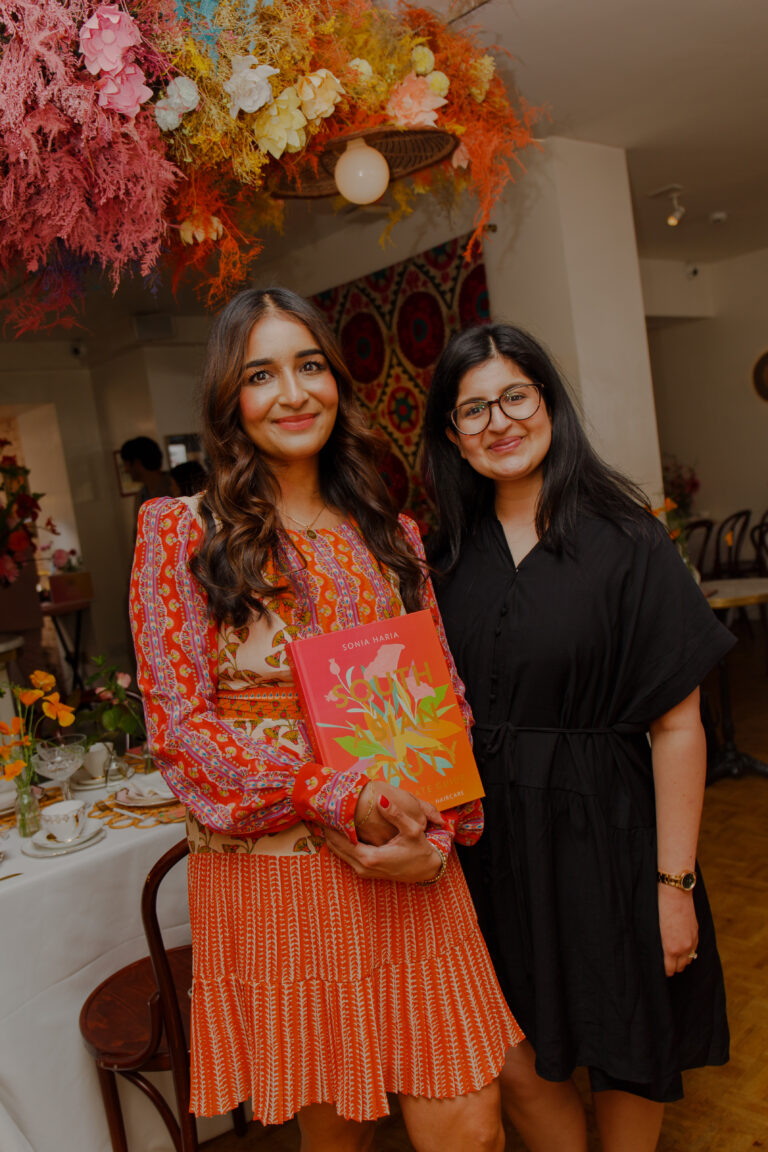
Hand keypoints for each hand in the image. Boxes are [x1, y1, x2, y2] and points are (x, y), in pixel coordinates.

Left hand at [329, 789, 446, 882]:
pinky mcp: (365, 871)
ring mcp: (363, 871)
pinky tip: (338, 829)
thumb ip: (395, 814)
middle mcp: (363, 867)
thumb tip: (380, 799)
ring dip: (332, 836)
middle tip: (319, 810)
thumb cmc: (420, 849)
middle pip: (336, 846)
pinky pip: (346, 855)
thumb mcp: (412, 830)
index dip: (331, 825)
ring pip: (339, 852)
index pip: (341, 840)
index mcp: (370, 857)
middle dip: (327, 829)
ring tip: (325, 817)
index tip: (323, 809)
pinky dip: (340, 843)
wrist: (427, 869)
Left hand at [658, 885, 698, 975]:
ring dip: (680, 960)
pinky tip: (680, 947)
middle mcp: (683, 948)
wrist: (674, 891)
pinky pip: (694, 951)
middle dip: (671, 967)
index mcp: (670, 948)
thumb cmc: (657, 907)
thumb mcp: (653, 929)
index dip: (662, 971)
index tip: (657, 968)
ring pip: (688, 961)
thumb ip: (656, 945)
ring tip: (671, 956)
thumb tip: (655, 954)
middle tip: (663, 962)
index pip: (669, 970)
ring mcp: (692, 940)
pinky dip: (687, 952)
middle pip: (679, 968)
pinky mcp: (696, 933)